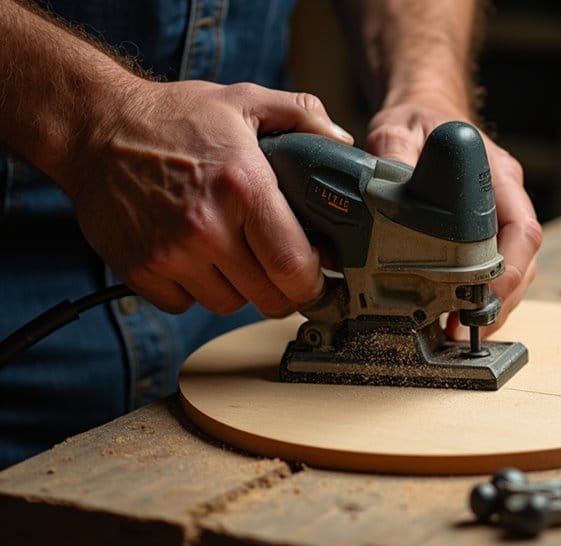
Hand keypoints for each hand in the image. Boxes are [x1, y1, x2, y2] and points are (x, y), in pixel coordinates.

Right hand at [61, 79, 352, 317]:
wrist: (94, 128)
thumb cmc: (172, 117)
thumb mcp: (244, 100)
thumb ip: (301, 115)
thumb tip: (341, 143)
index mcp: (242, 186)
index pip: (294, 266)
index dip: (314, 281)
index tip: (318, 275)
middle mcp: (206, 227)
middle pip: (268, 297)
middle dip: (284, 289)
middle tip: (283, 271)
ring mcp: (170, 253)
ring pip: (228, 305)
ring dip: (240, 289)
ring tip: (237, 256)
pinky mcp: (140, 270)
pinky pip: (184, 305)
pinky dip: (195, 291)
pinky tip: (197, 260)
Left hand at [366, 98, 542, 336]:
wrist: (423, 110)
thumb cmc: (417, 119)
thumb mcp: (396, 129)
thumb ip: (393, 154)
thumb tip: (389, 187)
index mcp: (496, 175)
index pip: (521, 227)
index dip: (512, 267)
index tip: (490, 294)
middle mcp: (505, 197)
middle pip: (524, 258)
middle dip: (503, 299)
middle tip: (471, 328)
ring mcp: (500, 215)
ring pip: (515, 269)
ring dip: (496, 303)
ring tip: (463, 331)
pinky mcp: (486, 230)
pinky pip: (496, 267)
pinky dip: (483, 295)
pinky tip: (460, 315)